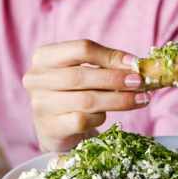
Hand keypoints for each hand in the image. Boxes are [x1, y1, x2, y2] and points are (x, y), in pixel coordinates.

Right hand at [22, 39, 149, 151]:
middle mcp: (37, 78)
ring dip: (118, 100)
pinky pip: (82, 120)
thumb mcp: (85, 73)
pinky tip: (106, 116)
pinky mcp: (50, 128)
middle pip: (82, 75)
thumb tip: (135, 64)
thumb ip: (105, 65)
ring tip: (140, 99)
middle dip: (115, 79)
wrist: (55, 129)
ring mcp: (40, 105)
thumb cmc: (74, 94)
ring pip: (86, 100)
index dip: (111, 56)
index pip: (81, 49)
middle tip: (139, 82)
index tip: (134, 63)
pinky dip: (100, 118)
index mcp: (44, 57)